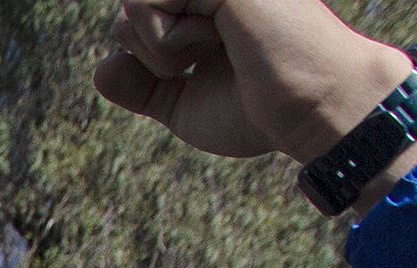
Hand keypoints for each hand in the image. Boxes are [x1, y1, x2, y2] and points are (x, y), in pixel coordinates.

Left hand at [92, 0, 413, 165]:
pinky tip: (217, 40)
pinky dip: (168, 42)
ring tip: (216, 49)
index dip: (151, 56)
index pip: (138, 19)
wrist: (313, 108)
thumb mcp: (186, 103)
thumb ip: (143, 86)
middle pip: (129, 11)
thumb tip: (103, 68)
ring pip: (132, 4)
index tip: (201, 67)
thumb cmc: (261, 109)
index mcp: (205, 5)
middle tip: (209, 60)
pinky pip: (144, 3)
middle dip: (152, 52)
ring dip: (160, 48)